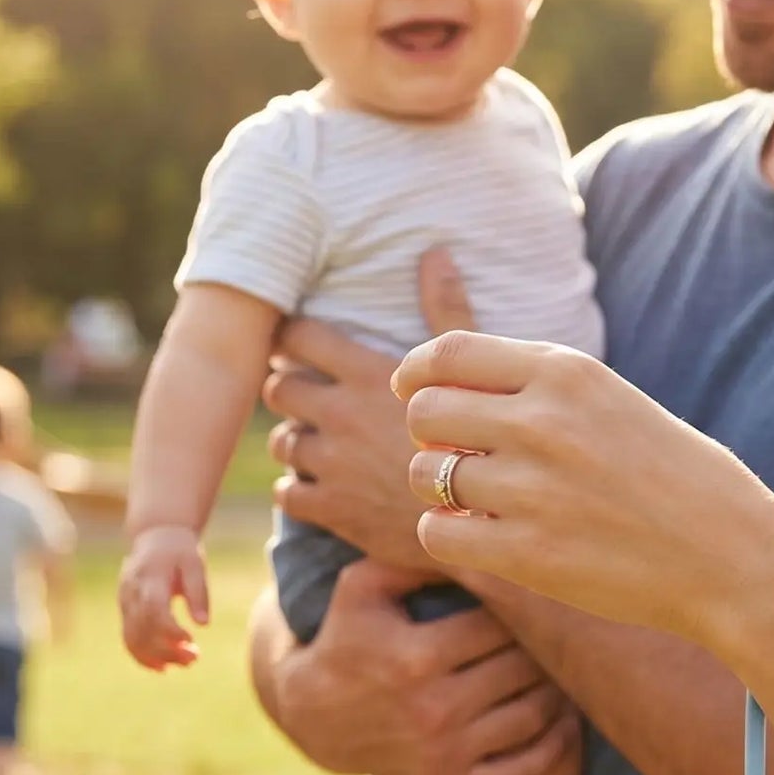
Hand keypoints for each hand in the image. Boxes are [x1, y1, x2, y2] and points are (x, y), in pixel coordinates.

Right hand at [119, 526, 207, 669]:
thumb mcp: (195, 564)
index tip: (191, 641)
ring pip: (132, 638)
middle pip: (143, 629)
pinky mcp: (124, 610)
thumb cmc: (180, 550)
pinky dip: (142, 656)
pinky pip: (128, 637)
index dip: (170, 631)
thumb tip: (203, 624)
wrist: (156, 535)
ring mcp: (124, 602)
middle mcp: (132, 591)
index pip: (154, 611)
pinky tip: (162, 667)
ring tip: (184, 664)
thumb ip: (199, 593)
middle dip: (167, 650)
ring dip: (156, 657)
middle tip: (194, 659)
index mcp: (150, 577)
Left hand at [265, 247, 479, 572]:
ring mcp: (334, 465)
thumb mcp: (477, 370)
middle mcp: (343, 416)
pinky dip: (299, 491)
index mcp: (370, 374)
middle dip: (287, 390)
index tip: (297, 346)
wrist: (494, 521)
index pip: (300, 338)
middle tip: (304, 395)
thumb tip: (436, 253)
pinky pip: (290, 495)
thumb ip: (447, 314)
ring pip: (281, 444)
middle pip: (279, 389)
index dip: (292, 338)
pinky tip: (323, 489)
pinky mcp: (334, 511)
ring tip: (318, 444)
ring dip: (294, 442)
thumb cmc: (495, 440)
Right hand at [265, 559, 576, 774]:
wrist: (314, 718)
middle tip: (561, 630)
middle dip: (544, 646)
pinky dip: (555, 747)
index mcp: (416, 656)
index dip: (521, 609)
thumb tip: (477, 532)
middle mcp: (433, 709)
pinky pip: (524, 772)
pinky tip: (565, 722)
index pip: (500, 624)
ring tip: (565, 667)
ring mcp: (444, 754)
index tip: (533, 598)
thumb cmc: (348, 637)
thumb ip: (417, 557)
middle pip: (523, 668)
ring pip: (533, 715)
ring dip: (558, 690)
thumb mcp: (363, 586)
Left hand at [394, 334, 773, 664]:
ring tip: (479, 500)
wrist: (732, 558)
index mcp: (567, 372)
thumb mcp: (611, 402)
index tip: (412, 391)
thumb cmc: (675, 478)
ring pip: (424, 474)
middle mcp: (543, 421)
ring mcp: (532, 488)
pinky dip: (449, 534)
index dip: (415, 373)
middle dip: (428, 435)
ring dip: (439, 489)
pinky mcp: (526, 552)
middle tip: (457, 457)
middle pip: (425, 411)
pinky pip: (437, 532)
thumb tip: (441, 385)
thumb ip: (537, 386)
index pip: (449, 353)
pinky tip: (482, 536)